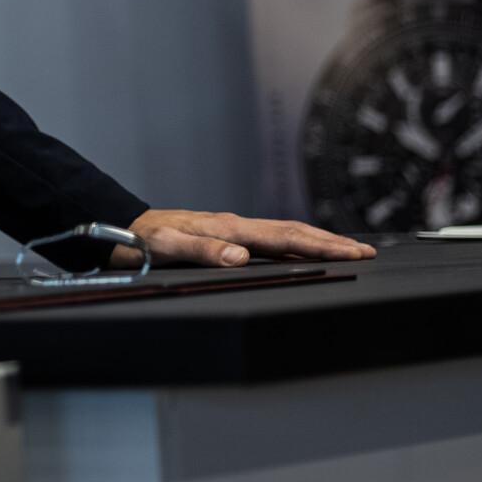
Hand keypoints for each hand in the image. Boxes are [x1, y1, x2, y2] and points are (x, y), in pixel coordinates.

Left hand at [117, 208, 375, 268]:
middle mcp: (233, 225)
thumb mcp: (165, 247)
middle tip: (367, 252)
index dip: (321, 245)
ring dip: (316, 241)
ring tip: (347, 249)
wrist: (114, 225)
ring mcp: (229, 228)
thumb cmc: (136, 240)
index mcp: (227, 227)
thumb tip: (242, 256)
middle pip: (292, 232)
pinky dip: (292, 244)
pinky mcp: (221, 234)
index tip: (354, 252)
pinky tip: (299, 252)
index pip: (284, 237)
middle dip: (331, 241)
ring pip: (282, 233)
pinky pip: (267, 239)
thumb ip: (202, 251)